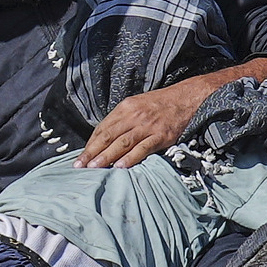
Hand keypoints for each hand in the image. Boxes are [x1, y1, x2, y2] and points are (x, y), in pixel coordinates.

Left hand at [78, 76, 218, 168]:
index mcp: (125, 108)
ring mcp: (147, 126)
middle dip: (92, 152)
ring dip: (106, 157)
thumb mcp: (137, 105)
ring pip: (122, 143)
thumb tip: (104, 139)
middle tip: (79, 166)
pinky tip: (120, 167)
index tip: (81, 157)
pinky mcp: (161, 135)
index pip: (102, 128)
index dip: (90, 144)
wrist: (187, 97)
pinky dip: (130, 158)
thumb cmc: (160, 104)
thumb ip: (121, 120)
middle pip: (108, 136)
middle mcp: (134, 116)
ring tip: (94, 168)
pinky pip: (143, 148)